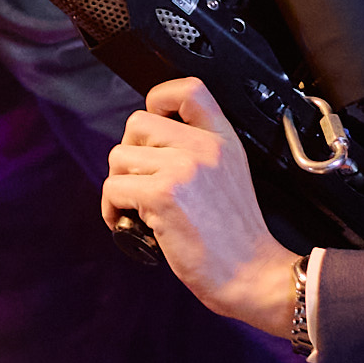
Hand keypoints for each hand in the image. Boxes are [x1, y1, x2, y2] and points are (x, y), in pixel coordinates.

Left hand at [102, 76, 299, 335]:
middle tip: (141, 182)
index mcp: (223, 139)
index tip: (153, 126)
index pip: (189, 89)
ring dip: (120, 184)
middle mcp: (203, 147)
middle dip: (130, 155)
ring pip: (119, 157)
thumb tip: (148, 143)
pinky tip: (128, 223)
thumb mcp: (229, 174)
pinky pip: (113, 188)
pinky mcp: (162, 196)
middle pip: (137, 124)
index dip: (160, 98)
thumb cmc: (235, 235)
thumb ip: (198, 150)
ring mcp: (183, 169)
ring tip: (137, 207)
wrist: (252, 273)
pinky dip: (111, 209)